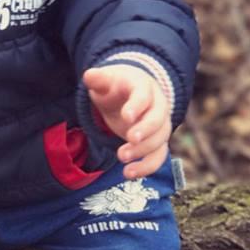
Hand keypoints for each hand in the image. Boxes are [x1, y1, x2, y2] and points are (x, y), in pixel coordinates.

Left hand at [83, 64, 171, 178]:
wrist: (130, 93)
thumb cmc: (116, 86)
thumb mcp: (106, 80)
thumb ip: (98, 79)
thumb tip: (88, 75)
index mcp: (144, 88)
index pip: (144, 96)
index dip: (136, 106)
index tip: (125, 116)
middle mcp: (157, 107)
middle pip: (158, 120)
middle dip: (145, 131)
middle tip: (129, 140)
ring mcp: (159, 125)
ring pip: (160, 140)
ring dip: (143, 151)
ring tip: (121, 158)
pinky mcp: (156, 142)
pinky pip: (158, 156)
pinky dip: (147, 167)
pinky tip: (129, 174)